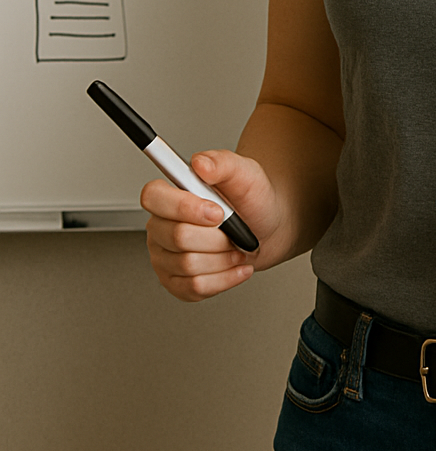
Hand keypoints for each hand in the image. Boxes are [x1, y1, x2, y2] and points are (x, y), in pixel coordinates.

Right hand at [142, 151, 283, 302]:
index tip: (217, 212)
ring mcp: (164, 256)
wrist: (267, 229)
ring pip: (189, 265)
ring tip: (235, 247)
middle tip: (233, 230)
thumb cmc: (252, 200)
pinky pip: (194, 288)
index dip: (184, 207)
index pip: (153, 197)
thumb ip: (222, 162)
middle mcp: (160, 226)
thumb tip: (200, 163)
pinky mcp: (175, 282)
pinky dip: (225, 278)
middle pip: (178, 237)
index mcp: (169, 195)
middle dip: (217, 237)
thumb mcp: (245, 173)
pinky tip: (235, 266)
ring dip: (224, 258)